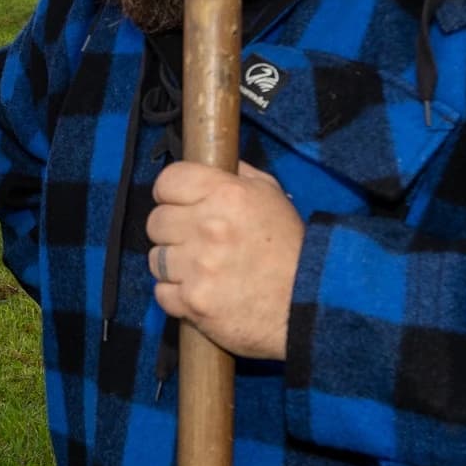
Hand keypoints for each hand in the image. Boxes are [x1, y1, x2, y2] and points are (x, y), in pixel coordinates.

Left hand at [145, 160, 302, 361]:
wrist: (309, 304)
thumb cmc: (292, 249)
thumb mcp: (271, 196)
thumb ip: (237, 175)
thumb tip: (210, 161)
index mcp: (227, 194)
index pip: (168, 181)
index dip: (171, 193)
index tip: (178, 203)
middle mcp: (209, 227)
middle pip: (156, 221)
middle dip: (172, 231)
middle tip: (195, 240)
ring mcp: (199, 267)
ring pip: (156, 259)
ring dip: (174, 264)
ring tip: (201, 269)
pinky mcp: (194, 302)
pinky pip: (162, 293)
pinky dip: (177, 295)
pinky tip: (201, 291)